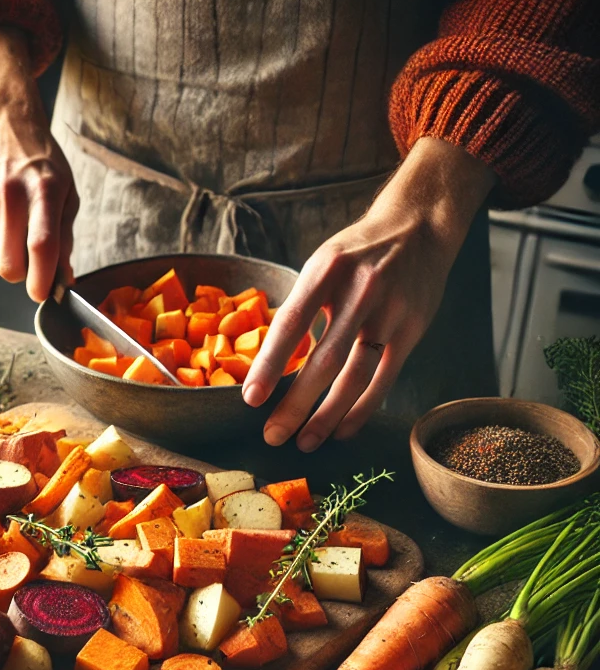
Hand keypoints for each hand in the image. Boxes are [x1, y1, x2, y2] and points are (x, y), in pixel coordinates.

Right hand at [0, 27, 77, 301]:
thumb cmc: (40, 163)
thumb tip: (63, 280)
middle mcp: (8, 192)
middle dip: (21, 274)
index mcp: (43, 190)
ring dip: (3, 255)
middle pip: (8, 265)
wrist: (1, 124)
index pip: (41, 245)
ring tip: (12, 226)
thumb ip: (65, 237)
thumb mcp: (66, 192)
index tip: (42, 295)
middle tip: (29, 260)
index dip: (41, 279)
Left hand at [242, 138, 494, 448]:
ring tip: (305, 442)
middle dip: (296, 404)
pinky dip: (361, 409)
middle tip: (272, 435)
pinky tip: (342, 430)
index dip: (269, 365)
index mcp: (326, 271)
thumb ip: (301, 306)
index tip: (250, 399)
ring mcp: (390, 313)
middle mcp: (360, 292)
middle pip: (325, 360)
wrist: (419, 226)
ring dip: (328, 416)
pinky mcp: (413, 330)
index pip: (292, 324)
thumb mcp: (322, 264)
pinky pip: (384, 379)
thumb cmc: (357, 252)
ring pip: (356, 376)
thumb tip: (273, 361)